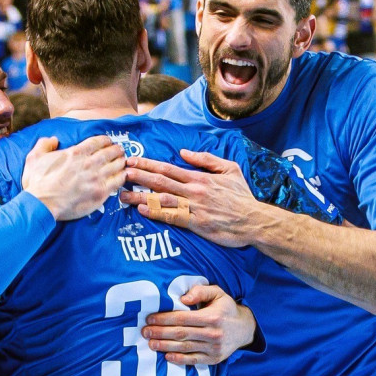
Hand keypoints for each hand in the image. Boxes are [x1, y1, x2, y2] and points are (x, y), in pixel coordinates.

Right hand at [22, 135, 126, 220]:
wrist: (43, 204)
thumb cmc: (37, 183)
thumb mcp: (34, 158)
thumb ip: (44, 145)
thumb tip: (53, 140)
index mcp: (75, 152)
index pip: (98, 141)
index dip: (105, 140)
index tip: (108, 142)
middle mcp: (89, 163)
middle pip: (110, 152)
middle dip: (116, 150)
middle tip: (119, 151)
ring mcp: (96, 178)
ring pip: (117, 165)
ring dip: (121, 162)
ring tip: (124, 162)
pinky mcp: (100, 192)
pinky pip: (118, 181)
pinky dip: (122, 176)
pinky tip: (124, 175)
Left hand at [120, 149, 261, 247]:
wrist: (254, 220)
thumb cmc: (242, 196)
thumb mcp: (229, 169)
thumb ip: (205, 159)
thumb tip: (183, 152)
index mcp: (199, 177)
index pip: (167, 168)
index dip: (147, 164)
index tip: (131, 161)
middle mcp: (194, 190)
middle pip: (160, 181)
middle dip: (138, 176)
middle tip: (121, 173)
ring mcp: (194, 207)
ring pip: (163, 199)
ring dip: (141, 195)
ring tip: (124, 194)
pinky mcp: (197, 223)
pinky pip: (173, 217)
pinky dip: (157, 213)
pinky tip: (143, 210)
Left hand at [142, 284, 255, 363]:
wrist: (245, 329)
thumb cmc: (226, 309)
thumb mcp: (218, 293)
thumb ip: (200, 291)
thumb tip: (183, 297)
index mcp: (212, 317)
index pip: (183, 318)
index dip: (165, 319)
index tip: (150, 319)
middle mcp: (214, 334)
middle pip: (181, 334)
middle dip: (160, 333)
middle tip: (145, 332)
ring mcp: (214, 349)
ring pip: (185, 348)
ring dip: (165, 346)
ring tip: (150, 344)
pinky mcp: (214, 359)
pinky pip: (194, 360)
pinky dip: (179, 359)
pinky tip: (166, 356)